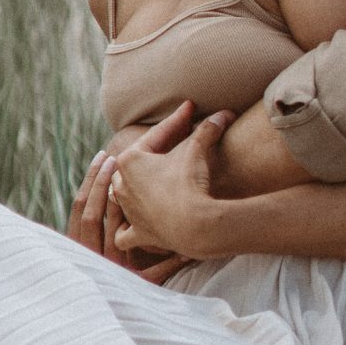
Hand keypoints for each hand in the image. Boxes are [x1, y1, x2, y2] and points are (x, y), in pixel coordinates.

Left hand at [114, 111, 232, 260]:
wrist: (194, 223)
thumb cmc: (190, 182)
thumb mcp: (197, 149)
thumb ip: (208, 129)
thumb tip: (225, 113)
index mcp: (128, 160)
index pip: (156, 136)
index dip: (177, 121)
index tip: (190, 109)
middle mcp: (121, 185)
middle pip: (134, 164)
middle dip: (150, 154)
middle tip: (170, 143)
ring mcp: (127, 211)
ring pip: (121, 196)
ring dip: (132, 190)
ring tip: (143, 185)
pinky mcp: (137, 234)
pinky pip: (123, 235)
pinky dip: (125, 233)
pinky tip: (132, 227)